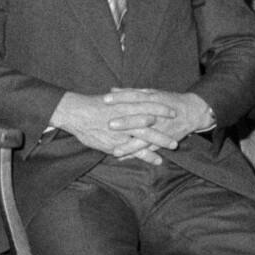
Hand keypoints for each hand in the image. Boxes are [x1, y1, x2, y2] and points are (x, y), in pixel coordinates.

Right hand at [50, 89, 178, 163]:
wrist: (75, 113)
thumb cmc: (92, 105)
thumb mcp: (110, 98)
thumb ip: (122, 99)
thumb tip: (130, 95)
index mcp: (125, 105)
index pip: (148, 105)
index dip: (161, 109)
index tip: (173, 111)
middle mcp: (126, 118)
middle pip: (150, 123)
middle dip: (165, 127)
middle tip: (179, 129)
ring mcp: (122, 132)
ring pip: (146, 137)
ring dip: (161, 142)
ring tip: (173, 146)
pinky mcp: (116, 143)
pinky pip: (134, 151)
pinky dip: (147, 155)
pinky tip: (157, 160)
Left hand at [109, 87, 216, 147]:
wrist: (193, 112)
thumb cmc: (168, 100)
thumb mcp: (152, 93)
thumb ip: (131, 92)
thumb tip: (112, 90)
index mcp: (152, 100)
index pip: (134, 97)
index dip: (120, 98)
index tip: (105, 99)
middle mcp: (156, 115)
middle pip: (139, 118)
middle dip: (125, 122)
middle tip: (109, 124)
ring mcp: (160, 130)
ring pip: (144, 139)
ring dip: (130, 146)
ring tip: (115, 151)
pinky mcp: (163, 141)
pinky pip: (149, 149)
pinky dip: (137, 155)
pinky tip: (124, 158)